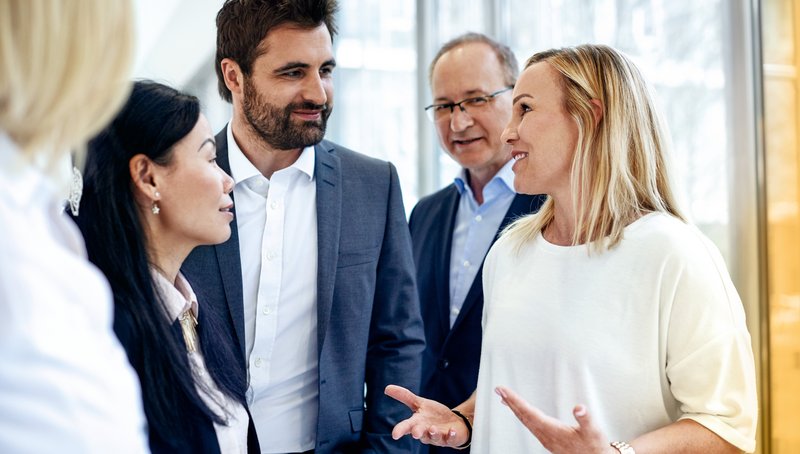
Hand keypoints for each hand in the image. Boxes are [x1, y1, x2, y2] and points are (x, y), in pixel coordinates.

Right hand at [384, 385, 469, 446]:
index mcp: (416, 423)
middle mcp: (426, 432)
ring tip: (432, 428)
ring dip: (433, 433)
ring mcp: (438, 436)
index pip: (406, 427)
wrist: (453, 423)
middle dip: (417, 433)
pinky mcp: (450, 438)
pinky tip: (451, 431)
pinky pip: (450, 438)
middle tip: (415, 433)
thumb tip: (386, 388)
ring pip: (434, 437)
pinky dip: (450, 435)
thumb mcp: (419, 403)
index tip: (395, 434)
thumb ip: (404, 396)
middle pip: (419, 434)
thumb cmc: (433, 415)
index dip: (400, 430)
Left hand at [495, 386, 614, 453]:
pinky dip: (523, 416)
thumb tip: (579, 408)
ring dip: (514, 409)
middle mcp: (545, 435)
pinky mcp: (548, 439)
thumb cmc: (594, 447)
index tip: (504, 391)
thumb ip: (585, 418)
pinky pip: (530, 425)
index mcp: (552, 430)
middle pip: (523, 416)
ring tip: (505, 398)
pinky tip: (522, 413)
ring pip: (525, 421)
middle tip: (498, 389)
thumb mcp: (593, 431)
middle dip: (510, 402)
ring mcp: (545, 438)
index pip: (529, 412)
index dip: (515, 401)